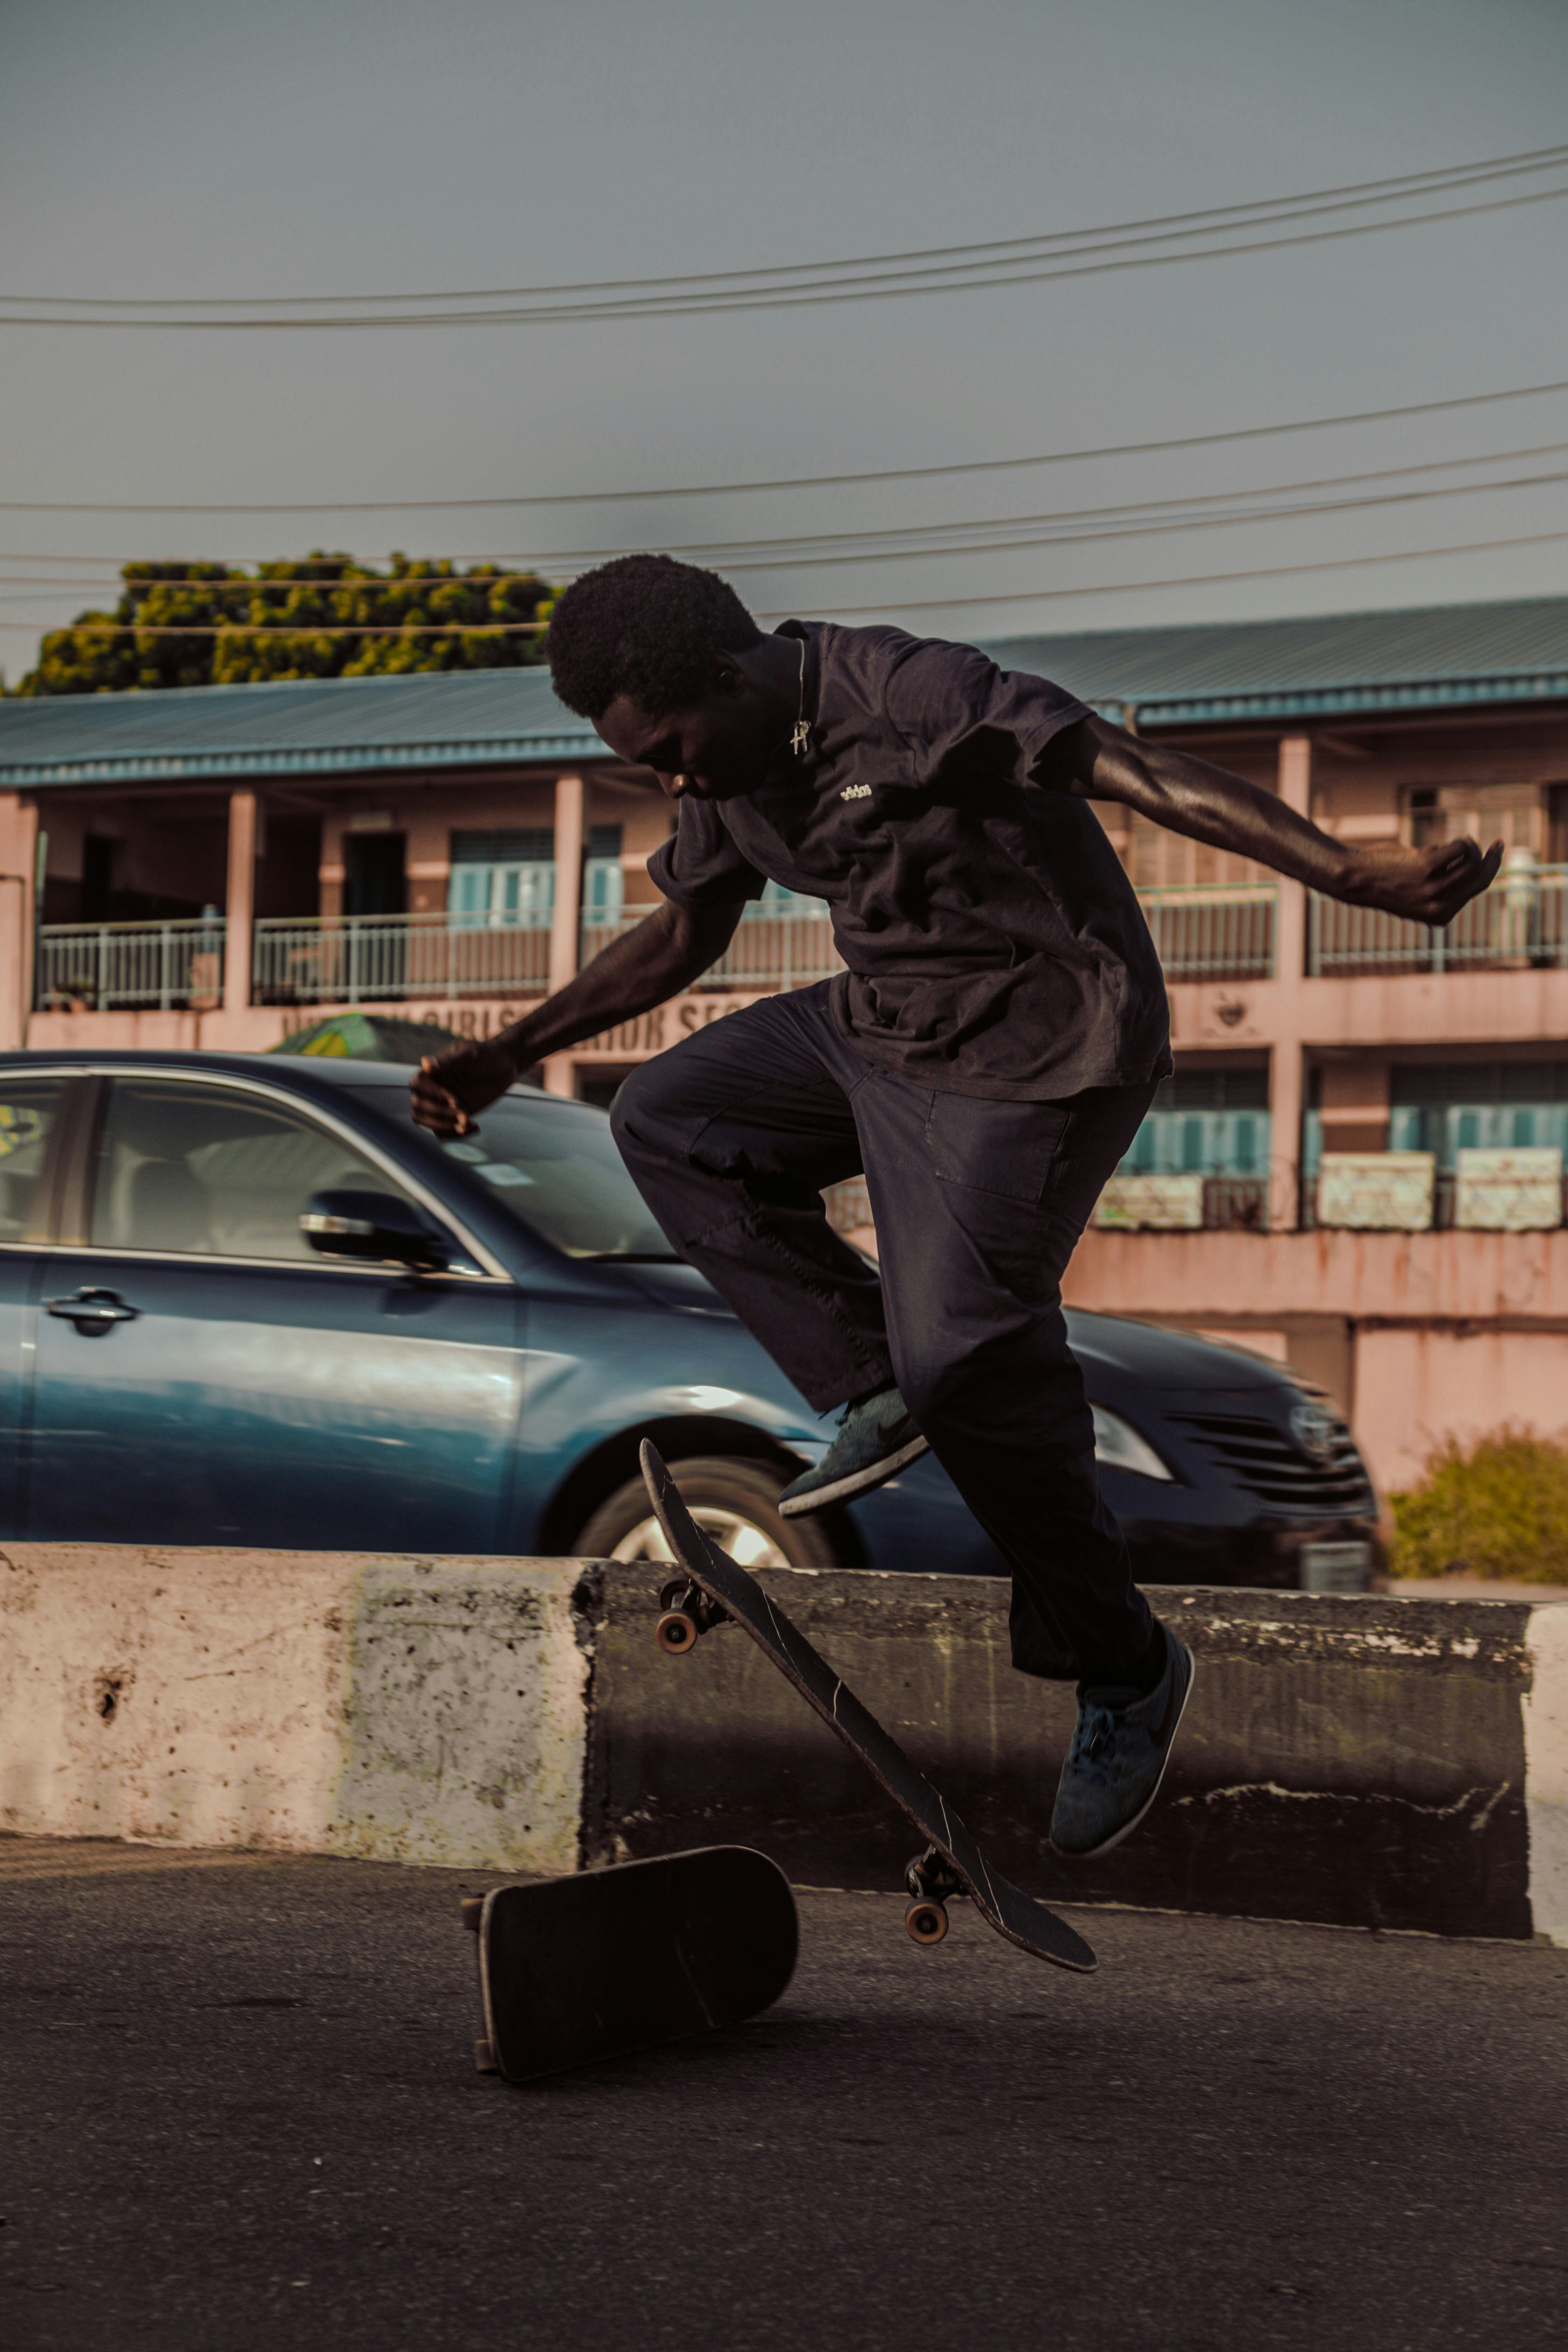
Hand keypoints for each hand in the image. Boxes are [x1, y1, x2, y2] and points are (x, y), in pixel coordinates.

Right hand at [409, 1037, 519, 1137]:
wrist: (506, 1064)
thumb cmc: (487, 1053)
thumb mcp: (470, 1054)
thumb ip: (448, 1060)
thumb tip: (424, 1063)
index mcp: (434, 1071)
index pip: (416, 1084)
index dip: (431, 1094)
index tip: (454, 1098)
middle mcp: (435, 1088)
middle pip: (417, 1107)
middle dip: (439, 1113)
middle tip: (463, 1112)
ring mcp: (444, 1103)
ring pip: (427, 1121)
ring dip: (444, 1126)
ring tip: (466, 1122)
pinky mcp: (455, 1114)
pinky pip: (444, 1130)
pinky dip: (455, 1133)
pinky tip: (474, 1126)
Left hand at [1339, 836, 1504, 926]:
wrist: (1356, 879)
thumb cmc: (1386, 884)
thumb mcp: (1418, 894)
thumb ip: (1443, 887)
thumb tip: (1471, 864)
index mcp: (1440, 916)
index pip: (1476, 890)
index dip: (1489, 871)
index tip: (1493, 855)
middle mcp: (1440, 905)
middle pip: (1481, 878)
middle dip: (1494, 859)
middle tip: (1498, 843)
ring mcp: (1434, 887)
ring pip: (1471, 861)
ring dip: (1469, 846)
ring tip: (1461, 841)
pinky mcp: (1427, 866)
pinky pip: (1457, 848)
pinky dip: (1454, 842)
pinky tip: (1437, 845)